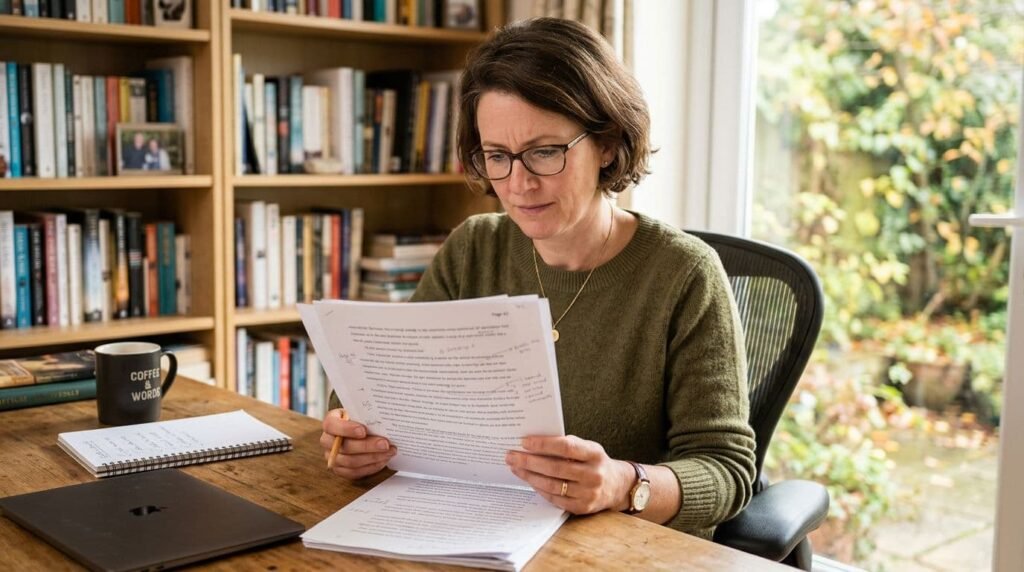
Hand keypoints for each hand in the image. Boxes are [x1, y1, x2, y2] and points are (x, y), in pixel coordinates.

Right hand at [320, 408, 395, 479]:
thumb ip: (366, 417)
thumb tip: (384, 421)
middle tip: (385, 444)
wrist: (356, 431)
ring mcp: (332, 457)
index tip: (363, 430)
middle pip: (345, 447)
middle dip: (367, 446)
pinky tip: (383, 460)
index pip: (332, 426)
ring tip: (389, 452)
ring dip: (373, 457)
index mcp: (330, 422)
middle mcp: (327, 441)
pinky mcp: (340, 470)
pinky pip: (355, 472)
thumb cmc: (359, 420)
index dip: (347, 429)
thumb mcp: (360, 414)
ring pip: (351, 462)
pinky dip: (371, 467)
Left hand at [505, 435, 633, 513]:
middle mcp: (593, 474)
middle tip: (511, 456)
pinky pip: (554, 498)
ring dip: (529, 476)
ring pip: (552, 485)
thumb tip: (534, 443)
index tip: (524, 441)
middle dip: (529, 461)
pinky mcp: (582, 507)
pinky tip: (529, 480)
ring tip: (515, 468)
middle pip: (555, 468)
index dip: (543, 444)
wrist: (617, 486)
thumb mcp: (588, 448)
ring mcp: (588, 493)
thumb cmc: (595, 462)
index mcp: (595, 454)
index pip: (566, 447)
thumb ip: (567, 445)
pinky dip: (539, 488)